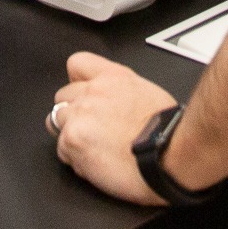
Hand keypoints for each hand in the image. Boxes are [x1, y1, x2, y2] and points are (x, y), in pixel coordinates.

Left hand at [50, 52, 179, 205]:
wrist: (171, 155)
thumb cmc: (168, 132)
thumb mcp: (148, 94)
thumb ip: (121, 92)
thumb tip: (114, 103)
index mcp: (114, 77)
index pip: (77, 63)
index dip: (76, 81)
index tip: (80, 94)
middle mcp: (94, 91)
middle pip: (62, 97)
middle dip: (73, 113)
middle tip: (93, 132)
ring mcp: (81, 114)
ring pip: (56, 122)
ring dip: (71, 135)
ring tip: (94, 149)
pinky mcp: (74, 139)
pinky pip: (62, 150)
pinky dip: (75, 160)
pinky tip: (97, 164)